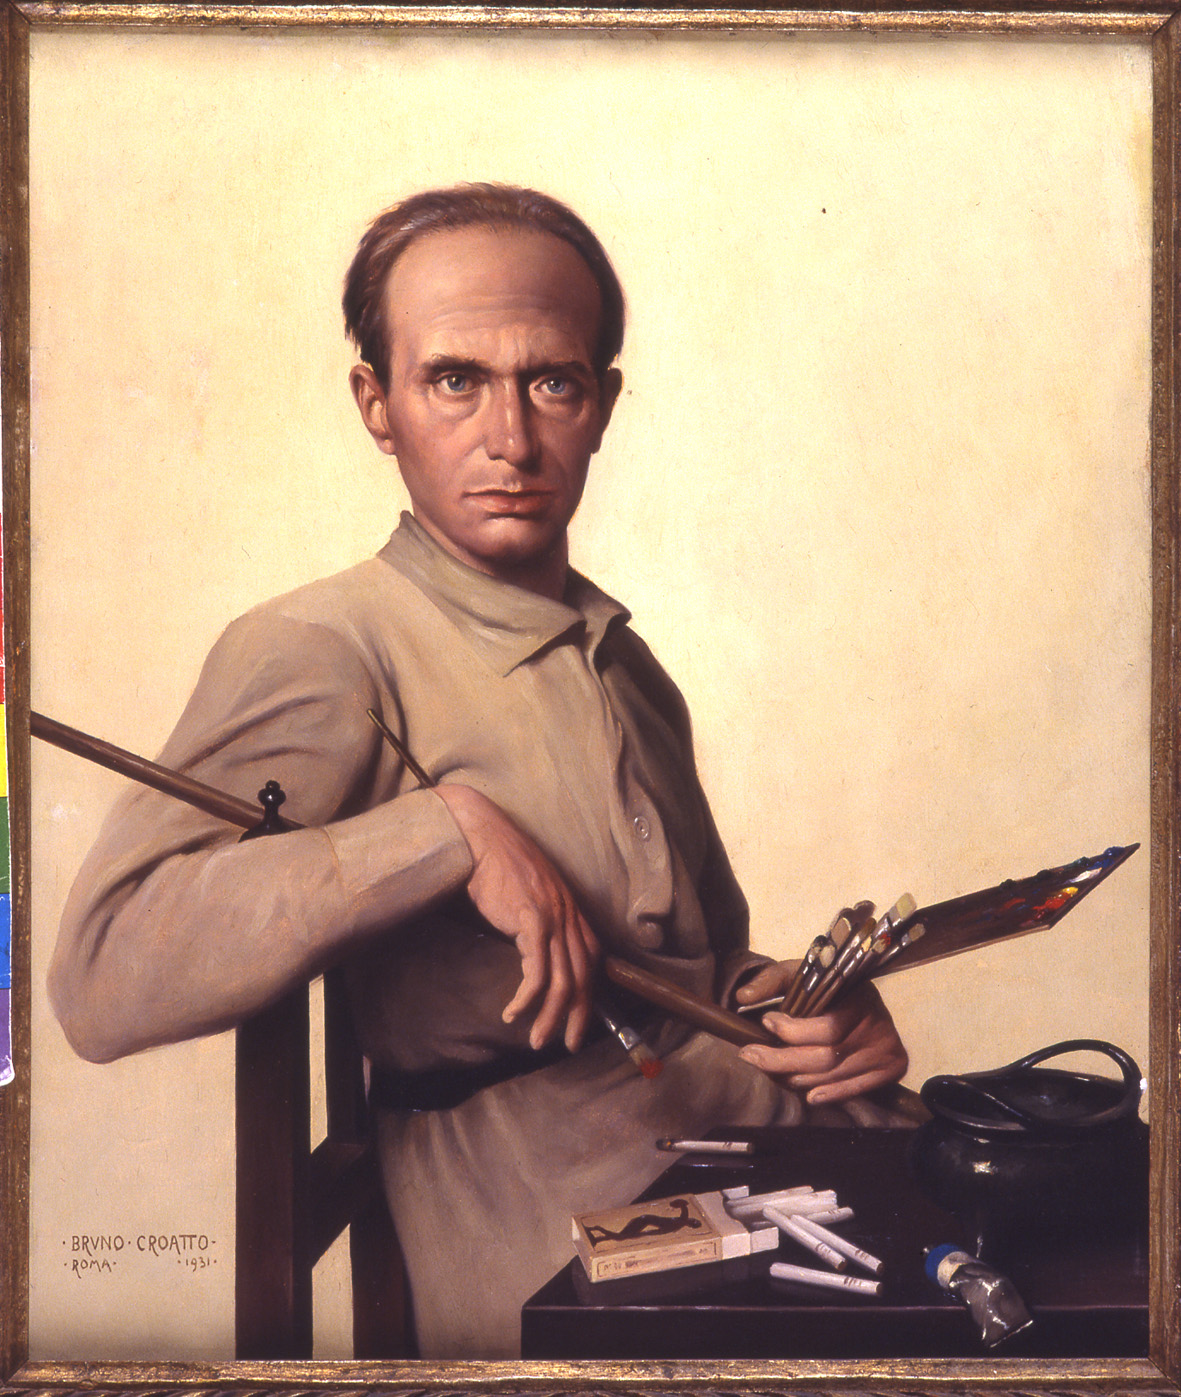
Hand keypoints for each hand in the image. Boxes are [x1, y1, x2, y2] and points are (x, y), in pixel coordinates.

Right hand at [436, 785, 598, 1052]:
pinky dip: (527, 999)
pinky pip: (537, 972)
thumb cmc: (497, 865)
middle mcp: (569, 915)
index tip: (579, 1020)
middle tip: (568, 1044)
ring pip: (563, 981)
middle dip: (578, 1016)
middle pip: (584, 977)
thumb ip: (539, 921)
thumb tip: (536, 953)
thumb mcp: (528, 896)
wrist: (480, 836)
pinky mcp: (531, 920)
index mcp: (571, 910)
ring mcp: (553, 918)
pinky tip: (513, 1012)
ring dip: (550, 1017)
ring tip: (537, 1038)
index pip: (592, 961)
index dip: (590, 994)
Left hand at [734, 960, 907, 1103]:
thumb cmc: (829, 988)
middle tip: (750, 1056)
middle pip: (826, 1057)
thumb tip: (743, 997)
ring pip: (833, 1075)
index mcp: (860, 997)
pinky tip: (808, 1095)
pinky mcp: (892, 1068)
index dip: (793, 1030)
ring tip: (770, 1071)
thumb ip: (773, 980)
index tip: (766, 1023)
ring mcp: (887, 1049)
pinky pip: (854, 1089)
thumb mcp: (803, 974)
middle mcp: (878, 1025)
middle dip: (782, 1060)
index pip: (827, 1028)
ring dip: (796, 1078)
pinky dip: (829, 1094)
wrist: (868, 1002)